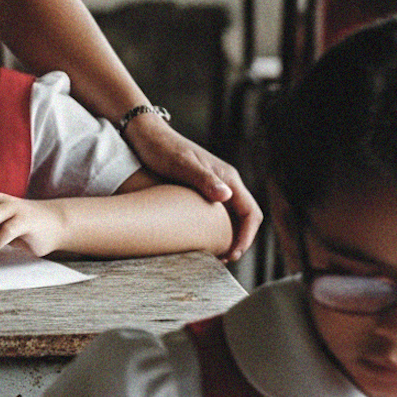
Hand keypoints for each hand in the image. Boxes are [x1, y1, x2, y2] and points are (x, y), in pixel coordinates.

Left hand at [119, 113, 261, 260]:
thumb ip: (204, 179)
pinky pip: (215, 214)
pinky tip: (198, 241)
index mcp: (228, 177)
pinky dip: (213, 230)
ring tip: (211, 255)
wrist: (146, 135)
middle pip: (244, 218)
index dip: (246, 237)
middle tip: (222, 261)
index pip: (250, 212)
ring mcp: (214, 186)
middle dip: (238, 241)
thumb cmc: (162, 149)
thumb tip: (226, 195)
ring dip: (226, 237)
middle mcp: (226, 182)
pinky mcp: (201, 189)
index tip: (232, 254)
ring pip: (230, 217)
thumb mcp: (182, 165)